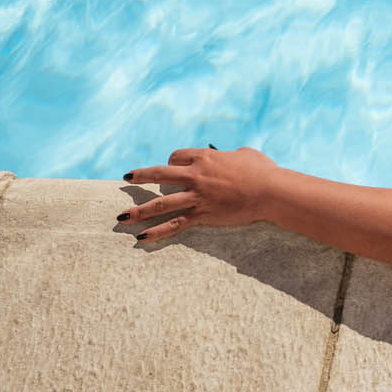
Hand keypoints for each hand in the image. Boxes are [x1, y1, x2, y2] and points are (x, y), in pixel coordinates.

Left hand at [119, 146, 278, 242]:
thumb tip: (232, 156)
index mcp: (205, 158)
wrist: (269, 190)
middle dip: (141, 176)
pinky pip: (174, 224)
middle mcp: (196, 175)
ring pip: (160, 203)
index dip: (173, 161)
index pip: (178, 156)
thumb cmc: (262, 170)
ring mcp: (196, 196)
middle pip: (160, 174)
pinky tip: (142, 238)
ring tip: (121, 217)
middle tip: (128, 178)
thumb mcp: (245, 154)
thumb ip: (233, 155)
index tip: (173, 166)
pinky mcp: (201, 214)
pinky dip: (157, 232)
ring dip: (138, 210)